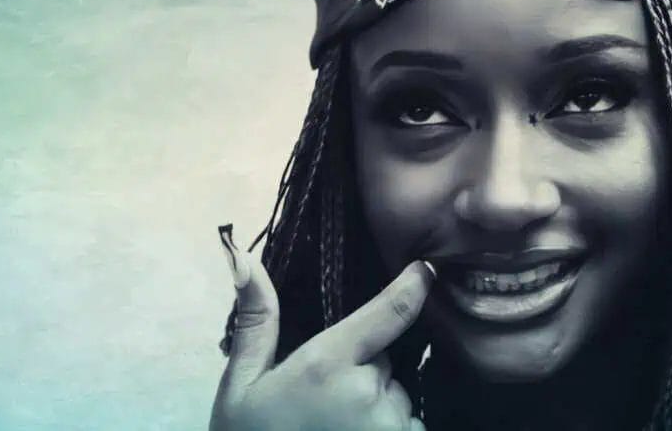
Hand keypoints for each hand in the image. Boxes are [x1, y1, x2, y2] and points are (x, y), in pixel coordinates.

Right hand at [210, 224, 433, 430]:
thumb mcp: (242, 386)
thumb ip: (256, 322)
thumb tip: (244, 258)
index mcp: (328, 365)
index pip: (389, 312)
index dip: (414, 286)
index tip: (429, 269)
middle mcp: (369, 394)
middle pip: (386, 361)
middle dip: (365, 371)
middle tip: (324, 402)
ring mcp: (391, 427)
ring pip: (397, 397)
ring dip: (378, 407)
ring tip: (335, 430)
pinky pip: (408, 427)